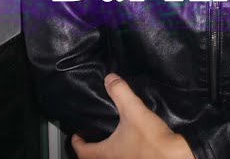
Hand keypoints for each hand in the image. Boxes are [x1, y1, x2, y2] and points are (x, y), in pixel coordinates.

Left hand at [72, 73, 193, 158]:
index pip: (83, 152)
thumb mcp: (134, 112)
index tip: (77, 135)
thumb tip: (110, 78)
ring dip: (107, 153)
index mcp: (106, 154)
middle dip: (91, 150)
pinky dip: (121, 154)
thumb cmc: (152, 142)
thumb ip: (121, 93)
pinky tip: (132, 143)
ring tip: (111, 139)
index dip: (77, 143)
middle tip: (92, 137)